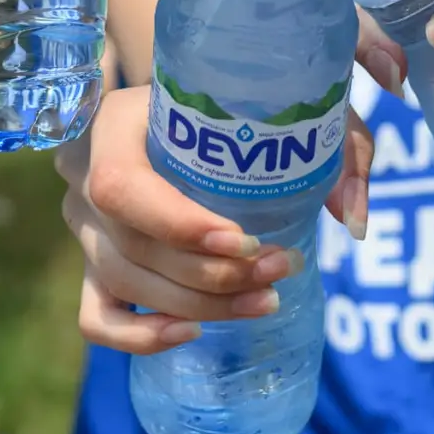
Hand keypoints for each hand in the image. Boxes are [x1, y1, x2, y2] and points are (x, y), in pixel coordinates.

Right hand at [61, 83, 374, 353]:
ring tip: (265, 299)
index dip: (181, 225)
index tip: (247, 242)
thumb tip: (351, 216)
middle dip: (212, 273)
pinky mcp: (90, 263)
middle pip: (134, 245)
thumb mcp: (286, 99)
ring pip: (125, 282)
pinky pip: (97, 317)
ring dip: (199, 303)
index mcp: (110, 121)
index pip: (123, 186)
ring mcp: (81, 225)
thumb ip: (328, 140)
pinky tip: (194, 331)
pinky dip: (141, 336)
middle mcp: (82, 174)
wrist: (185, 102)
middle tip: (280, 270)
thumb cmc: (237, 96)